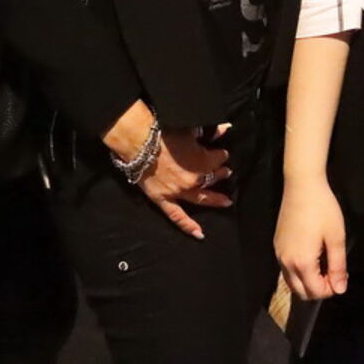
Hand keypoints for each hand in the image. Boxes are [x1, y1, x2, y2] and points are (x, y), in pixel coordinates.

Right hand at [135, 125, 233, 239]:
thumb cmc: (163, 133)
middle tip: (225, 172)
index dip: (220, 154)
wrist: (138, 143)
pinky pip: (177, 216)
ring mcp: (179, 192)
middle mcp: (194, 180)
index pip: (219, 158)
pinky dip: (188, 226)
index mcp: (202, 161)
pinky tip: (200, 234)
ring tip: (226, 201)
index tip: (221, 152)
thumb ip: (208, 132)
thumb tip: (225, 129)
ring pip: (202, 198)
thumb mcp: (189, 130)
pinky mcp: (164, 200)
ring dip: (215, 199)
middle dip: (220, 173)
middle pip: (212, 177)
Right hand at [276, 177, 349, 300]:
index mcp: (302, 262)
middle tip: (334, 273)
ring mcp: (279, 254)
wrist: (301, 186)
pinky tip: (312, 257)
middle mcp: (285, 262)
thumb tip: (340, 289)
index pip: (315, 292)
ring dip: (308, 282)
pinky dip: (299, 272)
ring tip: (324, 265)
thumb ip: (338, 266)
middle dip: (318, 289)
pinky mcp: (277, 246)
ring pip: (292, 283)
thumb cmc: (323, 209)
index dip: (331, 289)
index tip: (341, 276)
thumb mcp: (336, 237)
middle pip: (301, 292)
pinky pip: (286, 270)